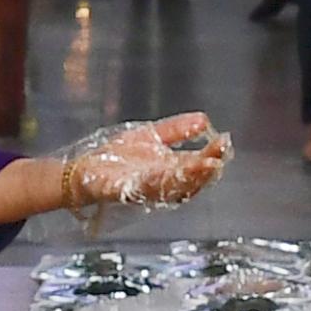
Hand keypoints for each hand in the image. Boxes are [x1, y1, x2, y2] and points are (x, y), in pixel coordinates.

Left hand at [63, 112, 232, 210]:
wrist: (86, 170)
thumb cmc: (118, 158)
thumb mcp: (152, 136)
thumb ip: (177, 129)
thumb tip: (204, 120)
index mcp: (171, 169)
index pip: (198, 165)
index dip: (212, 155)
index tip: (224, 141)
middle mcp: (163, 182)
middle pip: (190, 180)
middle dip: (205, 169)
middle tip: (218, 157)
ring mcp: (146, 188)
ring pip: (172, 186)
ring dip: (189, 177)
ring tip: (203, 165)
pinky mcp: (126, 191)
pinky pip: (144, 186)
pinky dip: (157, 180)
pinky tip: (168, 170)